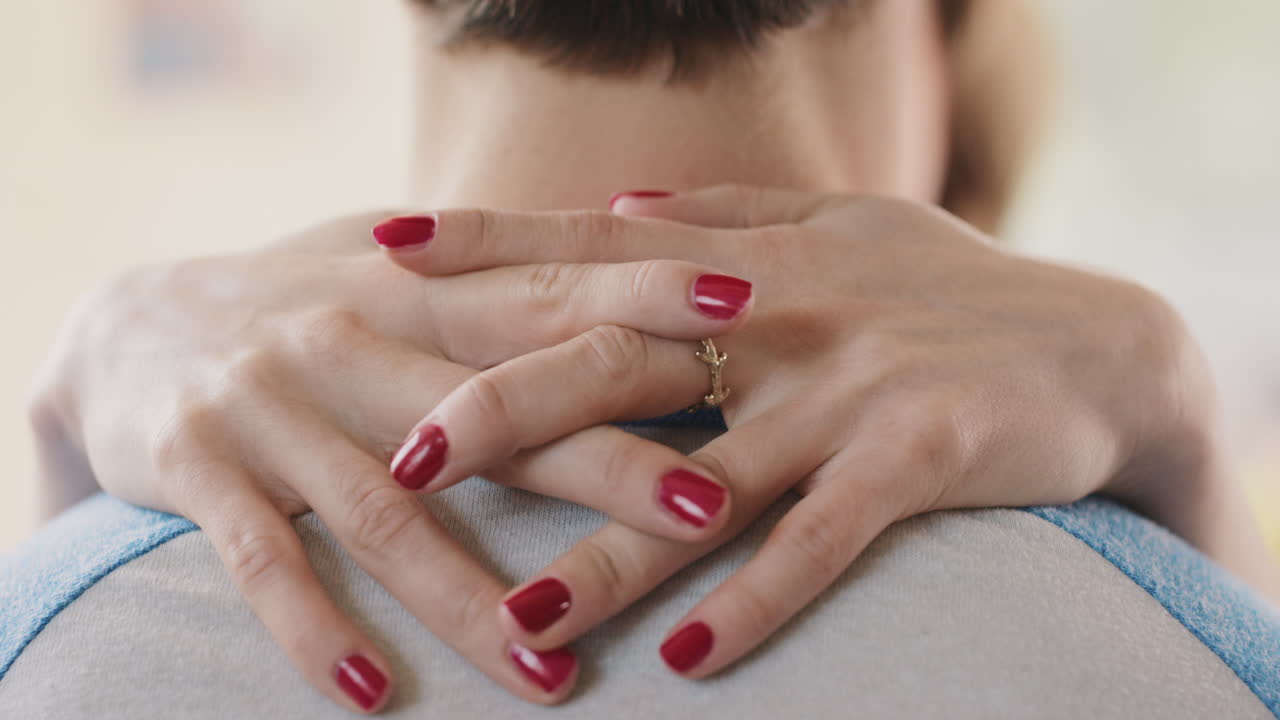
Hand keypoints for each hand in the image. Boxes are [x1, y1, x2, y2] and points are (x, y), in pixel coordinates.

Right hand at [26, 210, 754, 709]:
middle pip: (498, 405)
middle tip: (710, 515)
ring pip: (389, 509)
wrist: (125, 321)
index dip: (646, 295)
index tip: (746, 309)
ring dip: (470, 598)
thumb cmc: (301, 300)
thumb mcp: (397, 274)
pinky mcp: (196, 466)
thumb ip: (499, 278)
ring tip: (555, 677)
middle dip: (606, 462)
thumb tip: (633, 252)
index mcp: (417, 287)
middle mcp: (351, 336)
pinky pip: (262, 561)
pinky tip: (372, 693)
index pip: (548, 289)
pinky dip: (314, 629)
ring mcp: (272, 402)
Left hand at [384, 185, 1274, 677]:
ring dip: (615, 554)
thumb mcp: (839, 224)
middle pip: (622, 358)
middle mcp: (784, 319)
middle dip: (509, 406)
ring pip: (707, 477)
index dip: (492, 239)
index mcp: (750, 262)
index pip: (595, 246)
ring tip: (523, 615)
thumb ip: (720, 211)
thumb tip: (615, 204)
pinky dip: (760, 599)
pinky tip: (691, 662)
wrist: (1102, 343)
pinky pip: (825, 540)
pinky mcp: (921, 456)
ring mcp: (850, 390)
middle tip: (405, 459)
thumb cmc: (949, 286)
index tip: (386, 241)